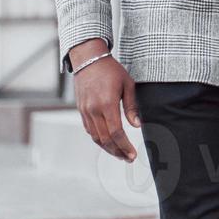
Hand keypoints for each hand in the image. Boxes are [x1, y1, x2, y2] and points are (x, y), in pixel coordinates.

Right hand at [69, 39, 138, 161]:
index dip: (124, 146)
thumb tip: (137, 125)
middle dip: (117, 152)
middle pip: (105, 139)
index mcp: (107, 104)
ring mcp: (85, 111)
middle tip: (128, 159)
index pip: (116, 133)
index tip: (132, 155)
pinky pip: (90, 130)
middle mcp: (94, 110)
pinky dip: (99, 138)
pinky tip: (108, 141)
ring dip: (108, 148)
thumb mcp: (127, 84)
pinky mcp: (81, 110)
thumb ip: (132, 106)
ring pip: (96, 137)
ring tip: (120, 154)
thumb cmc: (111, 70)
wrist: (88, 59)